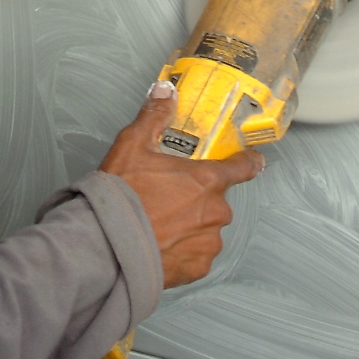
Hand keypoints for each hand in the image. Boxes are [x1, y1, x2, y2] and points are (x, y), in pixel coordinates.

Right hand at [99, 82, 264, 287]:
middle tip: (168, 197)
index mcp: (206, 179)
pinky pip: (197, 255)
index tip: (252, 161)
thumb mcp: (133, 145)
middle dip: (198, 198)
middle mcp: (216, 212)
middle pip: (217, 199)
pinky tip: (160, 244)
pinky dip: (183, 250)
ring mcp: (209, 242)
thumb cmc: (122, 197)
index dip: (248, 162)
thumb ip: (155, 116)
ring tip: (160, 223)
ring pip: (208, 229)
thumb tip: (166, 91)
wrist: (106, 246)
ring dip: (191, 225)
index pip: (243, 167)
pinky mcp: (198, 268)